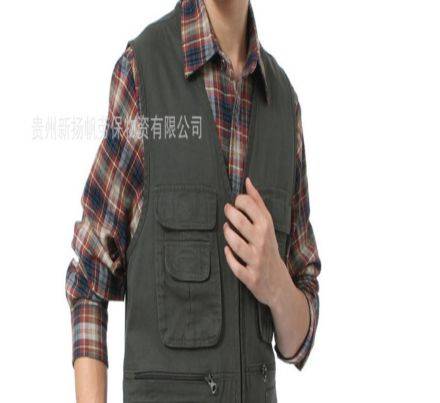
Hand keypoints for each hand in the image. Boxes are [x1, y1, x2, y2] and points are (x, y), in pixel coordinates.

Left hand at [223, 177, 291, 307]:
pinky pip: (235, 267)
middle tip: (227, 210)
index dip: (239, 200)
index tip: (236, 203)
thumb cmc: (269, 246)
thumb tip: (247, 181)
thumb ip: (257, 202)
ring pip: (236, 244)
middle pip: (241, 223)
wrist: (278, 282)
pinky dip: (229, 257)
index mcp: (267, 226)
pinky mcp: (250, 277)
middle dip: (230, 213)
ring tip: (226, 228)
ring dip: (227, 234)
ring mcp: (256, 260)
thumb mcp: (267, 224)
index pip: (250, 206)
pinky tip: (227, 250)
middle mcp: (262, 242)